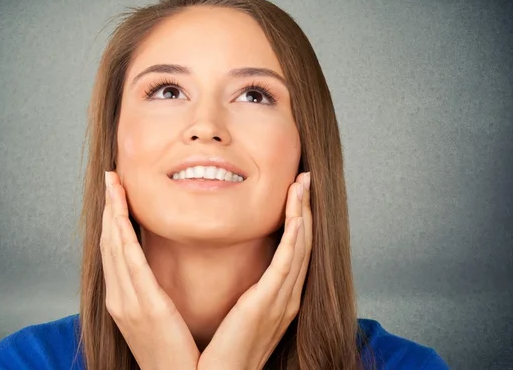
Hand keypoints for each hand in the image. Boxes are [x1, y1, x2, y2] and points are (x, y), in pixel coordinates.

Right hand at [101, 171, 199, 369]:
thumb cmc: (171, 353)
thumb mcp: (157, 318)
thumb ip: (153, 291)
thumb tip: (158, 269)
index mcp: (123, 299)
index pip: (114, 250)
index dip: (111, 219)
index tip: (115, 193)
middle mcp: (119, 298)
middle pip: (109, 243)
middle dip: (108, 208)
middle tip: (110, 178)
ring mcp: (127, 302)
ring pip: (115, 247)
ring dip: (112, 213)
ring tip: (114, 185)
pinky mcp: (144, 306)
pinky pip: (130, 263)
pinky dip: (121, 235)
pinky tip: (119, 215)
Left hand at [197, 172, 312, 369]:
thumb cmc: (223, 348)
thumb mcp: (239, 312)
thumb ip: (245, 289)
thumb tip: (232, 264)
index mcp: (280, 296)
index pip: (295, 249)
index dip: (298, 219)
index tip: (294, 193)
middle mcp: (288, 296)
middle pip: (303, 242)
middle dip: (305, 208)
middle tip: (304, 179)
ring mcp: (283, 299)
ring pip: (300, 246)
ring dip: (302, 213)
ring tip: (301, 185)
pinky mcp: (270, 303)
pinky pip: (288, 262)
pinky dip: (296, 236)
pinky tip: (297, 214)